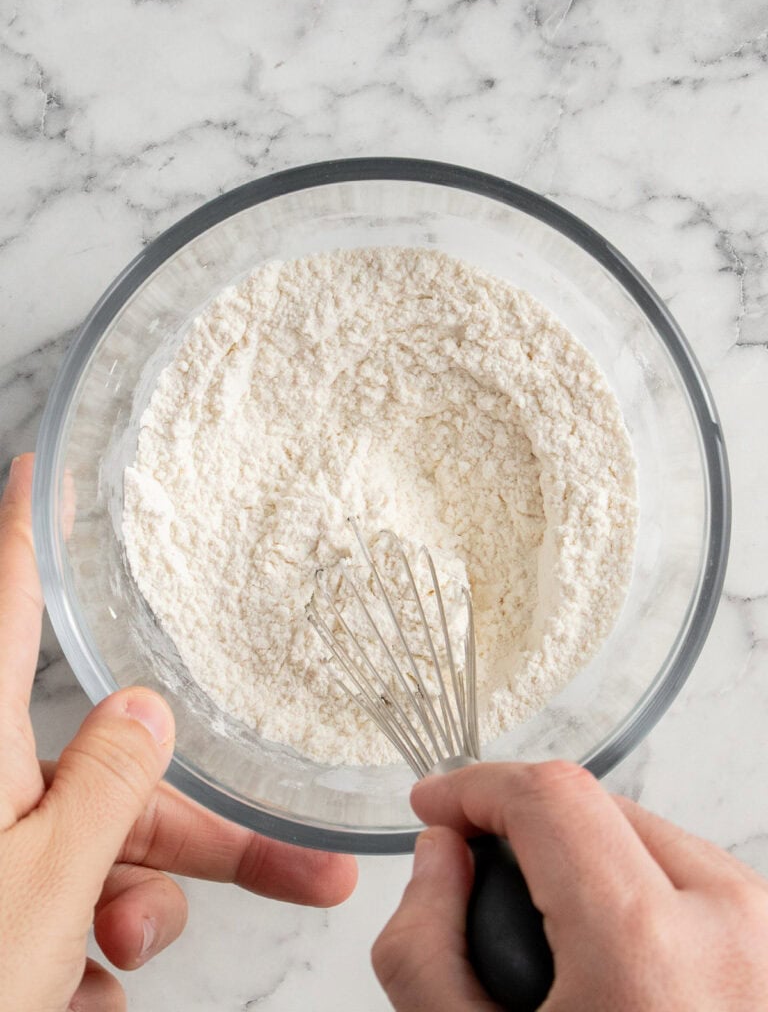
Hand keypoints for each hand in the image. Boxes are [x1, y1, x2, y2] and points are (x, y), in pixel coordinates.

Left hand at [0, 454, 356, 1011]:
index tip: (36, 467)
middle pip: (117, 778)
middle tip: (312, 874)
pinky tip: (68, 1004)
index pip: (8, 602)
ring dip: (134, 920)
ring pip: (106, 860)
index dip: (26, 527)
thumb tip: (147, 708)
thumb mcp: (44, 886)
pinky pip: (69, 912)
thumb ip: (108, 789)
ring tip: (102, 981)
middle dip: (206, 841)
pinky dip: (84, 961)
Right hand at [372, 761, 767, 1010]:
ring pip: (646, 836)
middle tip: (481, 885)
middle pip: (597, 807)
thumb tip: (440, 854)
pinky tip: (610, 964)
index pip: (550, 796)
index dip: (475, 787)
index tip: (438, 806)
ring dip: (582, 861)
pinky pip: (691, 878)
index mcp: (649, 954)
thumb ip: (425, 946)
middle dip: (525, 829)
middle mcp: (732, 927)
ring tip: (554, 944)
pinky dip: (634, 893)